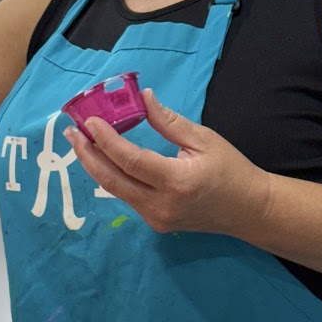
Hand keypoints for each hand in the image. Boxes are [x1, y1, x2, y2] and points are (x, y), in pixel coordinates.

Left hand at [64, 88, 270, 237]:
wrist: (250, 210)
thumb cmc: (232, 170)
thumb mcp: (204, 140)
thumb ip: (169, 122)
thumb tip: (143, 98)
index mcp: (177, 181)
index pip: (130, 160)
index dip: (106, 140)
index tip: (89, 121)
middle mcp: (161, 205)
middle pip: (112, 180)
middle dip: (87, 155)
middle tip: (72, 132)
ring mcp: (157, 219)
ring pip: (116, 191)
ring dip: (96, 166)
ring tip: (81, 143)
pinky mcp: (157, 223)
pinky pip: (128, 197)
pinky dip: (113, 176)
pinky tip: (104, 159)